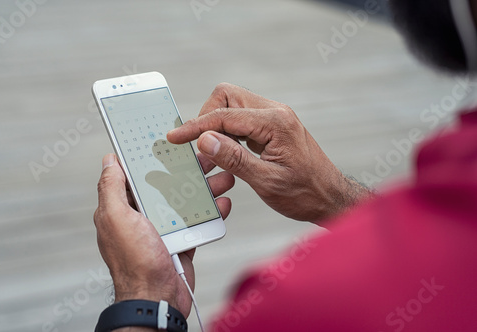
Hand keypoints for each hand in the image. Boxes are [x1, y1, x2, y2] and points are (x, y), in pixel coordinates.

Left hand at [93, 153, 232, 319]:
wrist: (158, 299)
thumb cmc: (136, 262)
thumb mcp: (117, 219)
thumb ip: (111, 188)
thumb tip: (109, 161)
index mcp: (123, 208)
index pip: (136, 175)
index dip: (151, 157)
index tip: (168, 142)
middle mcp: (142, 216)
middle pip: (166, 185)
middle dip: (187, 171)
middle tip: (206, 157)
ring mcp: (163, 229)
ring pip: (186, 201)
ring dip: (205, 189)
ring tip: (224, 177)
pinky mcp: (181, 241)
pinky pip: (198, 221)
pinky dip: (211, 212)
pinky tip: (223, 203)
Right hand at [168, 83, 372, 222]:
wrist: (329, 196)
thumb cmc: (304, 193)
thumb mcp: (267, 181)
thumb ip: (234, 158)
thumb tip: (205, 139)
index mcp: (275, 123)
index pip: (224, 115)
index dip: (196, 126)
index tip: (175, 138)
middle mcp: (275, 112)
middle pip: (227, 96)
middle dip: (207, 117)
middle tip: (199, 146)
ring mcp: (274, 117)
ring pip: (233, 104)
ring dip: (217, 124)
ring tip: (211, 152)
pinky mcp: (272, 126)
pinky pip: (242, 117)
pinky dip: (228, 130)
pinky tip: (225, 151)